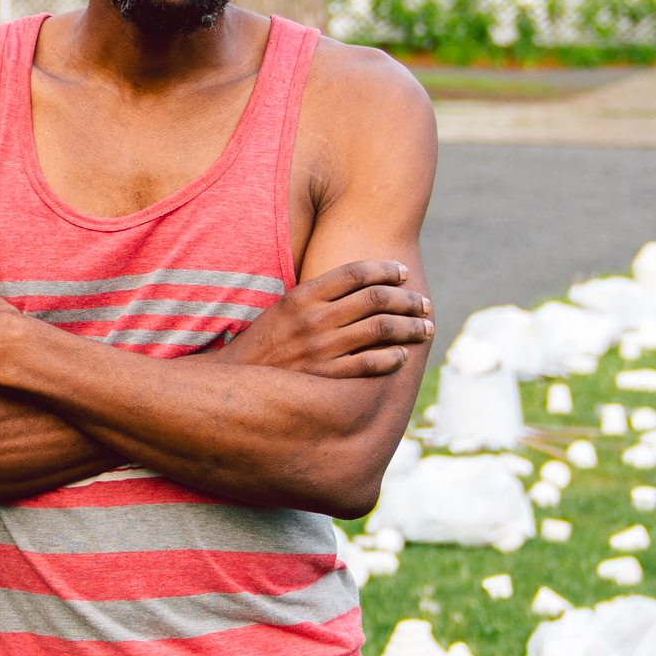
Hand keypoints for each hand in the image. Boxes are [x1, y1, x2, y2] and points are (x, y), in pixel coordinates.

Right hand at [210, 260, 432, 378]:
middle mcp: (314, 319)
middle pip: (376, 299)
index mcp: (302, 296)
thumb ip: (315, 299)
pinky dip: (392, 358)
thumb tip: (353, 290)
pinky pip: (370, 364)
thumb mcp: (281, 311)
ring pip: (381, 330)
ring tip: (424, 329)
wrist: (230, 385)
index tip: (403, 274)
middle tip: (424, 304)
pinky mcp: (326, 378)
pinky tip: (402, 357)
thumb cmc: (260, 346)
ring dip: (410, 328)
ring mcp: (321, 349)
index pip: (355, 273)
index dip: (386, 270)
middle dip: (408, 300)